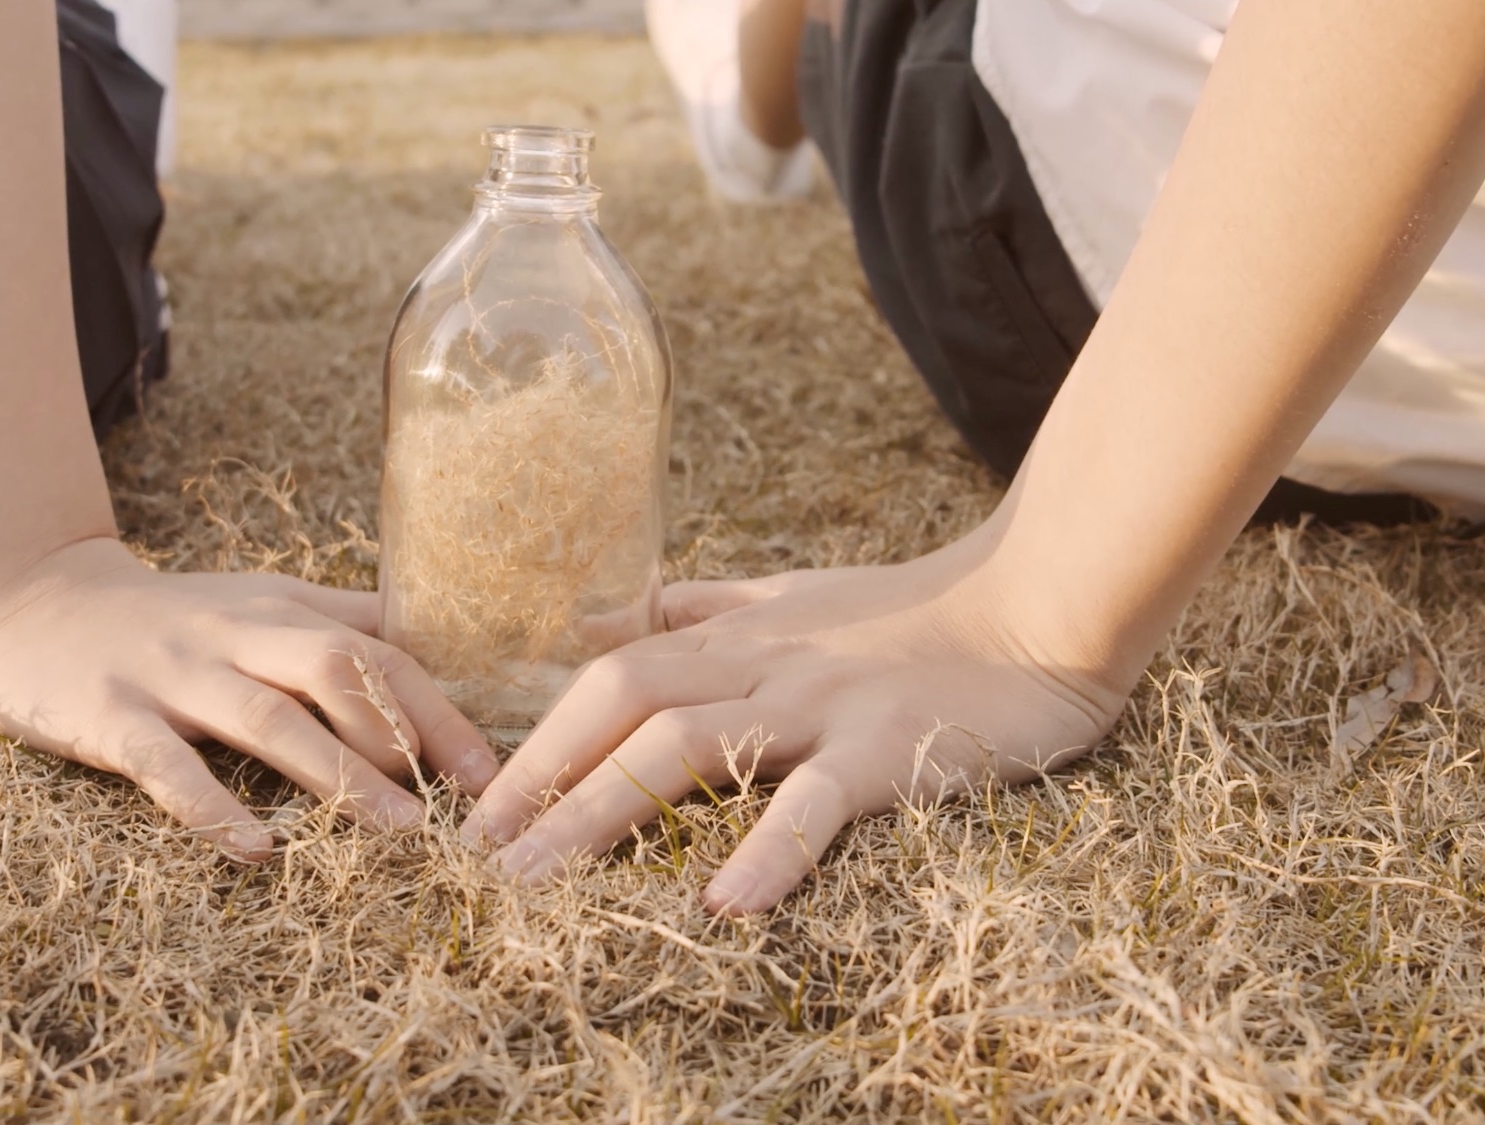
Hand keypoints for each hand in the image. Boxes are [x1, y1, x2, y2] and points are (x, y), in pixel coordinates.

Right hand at [0, 537, 498, 857]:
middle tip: (460, 802)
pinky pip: (166, 767)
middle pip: (336, 668)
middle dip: (405, 734)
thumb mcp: (260, 602)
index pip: (376, 651)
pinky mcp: (110, 719)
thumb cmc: (173, 618)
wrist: (34, 601)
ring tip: (397, 833)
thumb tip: (438, 639)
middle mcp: (234, 638)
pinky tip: (257, 849)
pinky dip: (213, 807)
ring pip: (266, 720)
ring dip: (338, 777)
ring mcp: (171, 677)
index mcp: (278, 612)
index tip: (489, 770)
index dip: (437, 708)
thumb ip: (340, 619)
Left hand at [461, 540, 1130, 913]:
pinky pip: (820, 801)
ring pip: (689, 745)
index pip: (614, 673)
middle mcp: (763, 664)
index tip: (479, 802)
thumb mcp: (795, 595)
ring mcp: (824, 704)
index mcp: (739, 634)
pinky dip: (769, 851)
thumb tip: (618, 615)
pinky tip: (722, 905)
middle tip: (478, 851)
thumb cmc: (917, 609)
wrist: (1042, 599)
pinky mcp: (890, 748)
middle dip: (542, 776)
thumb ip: (707, 607)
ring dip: (601, 812)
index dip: (540, 733)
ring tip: (538, 885)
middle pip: (626, 702)